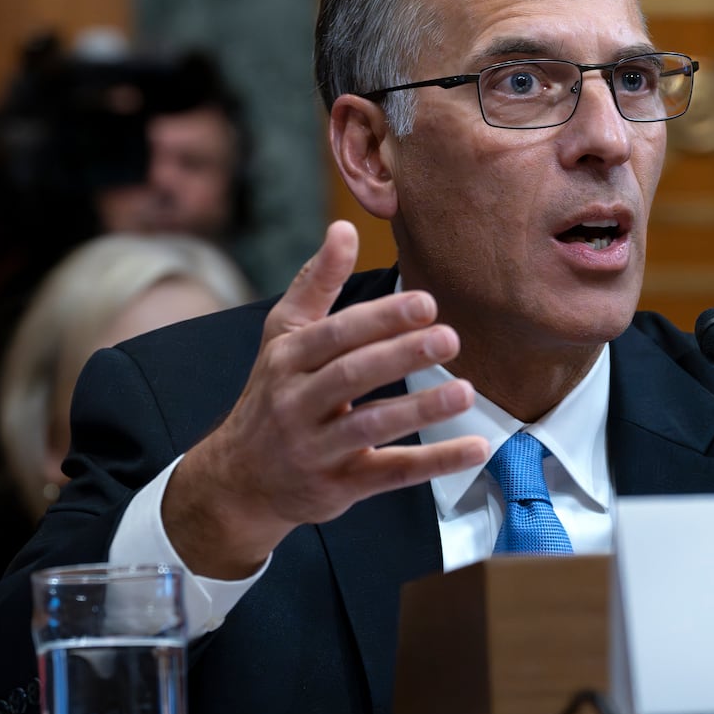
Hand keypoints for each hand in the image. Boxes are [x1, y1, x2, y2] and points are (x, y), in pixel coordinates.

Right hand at [162, 220, 484, 577]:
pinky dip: (434, 461)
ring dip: (420, 410)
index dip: (379, 318)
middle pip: (350, 376)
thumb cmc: (273, 394)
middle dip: (400, 356)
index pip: (335, 334)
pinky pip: (390, 473)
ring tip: (465, 392)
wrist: (238, 479)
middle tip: (449, 338)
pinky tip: (475, 448)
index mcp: (287, 359)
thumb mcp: (282, 336)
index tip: (426, 303)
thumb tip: (344, 227)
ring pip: (370, 426)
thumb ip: (315, 282)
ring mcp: (315, 448)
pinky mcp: (338, 485)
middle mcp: (295, 403)